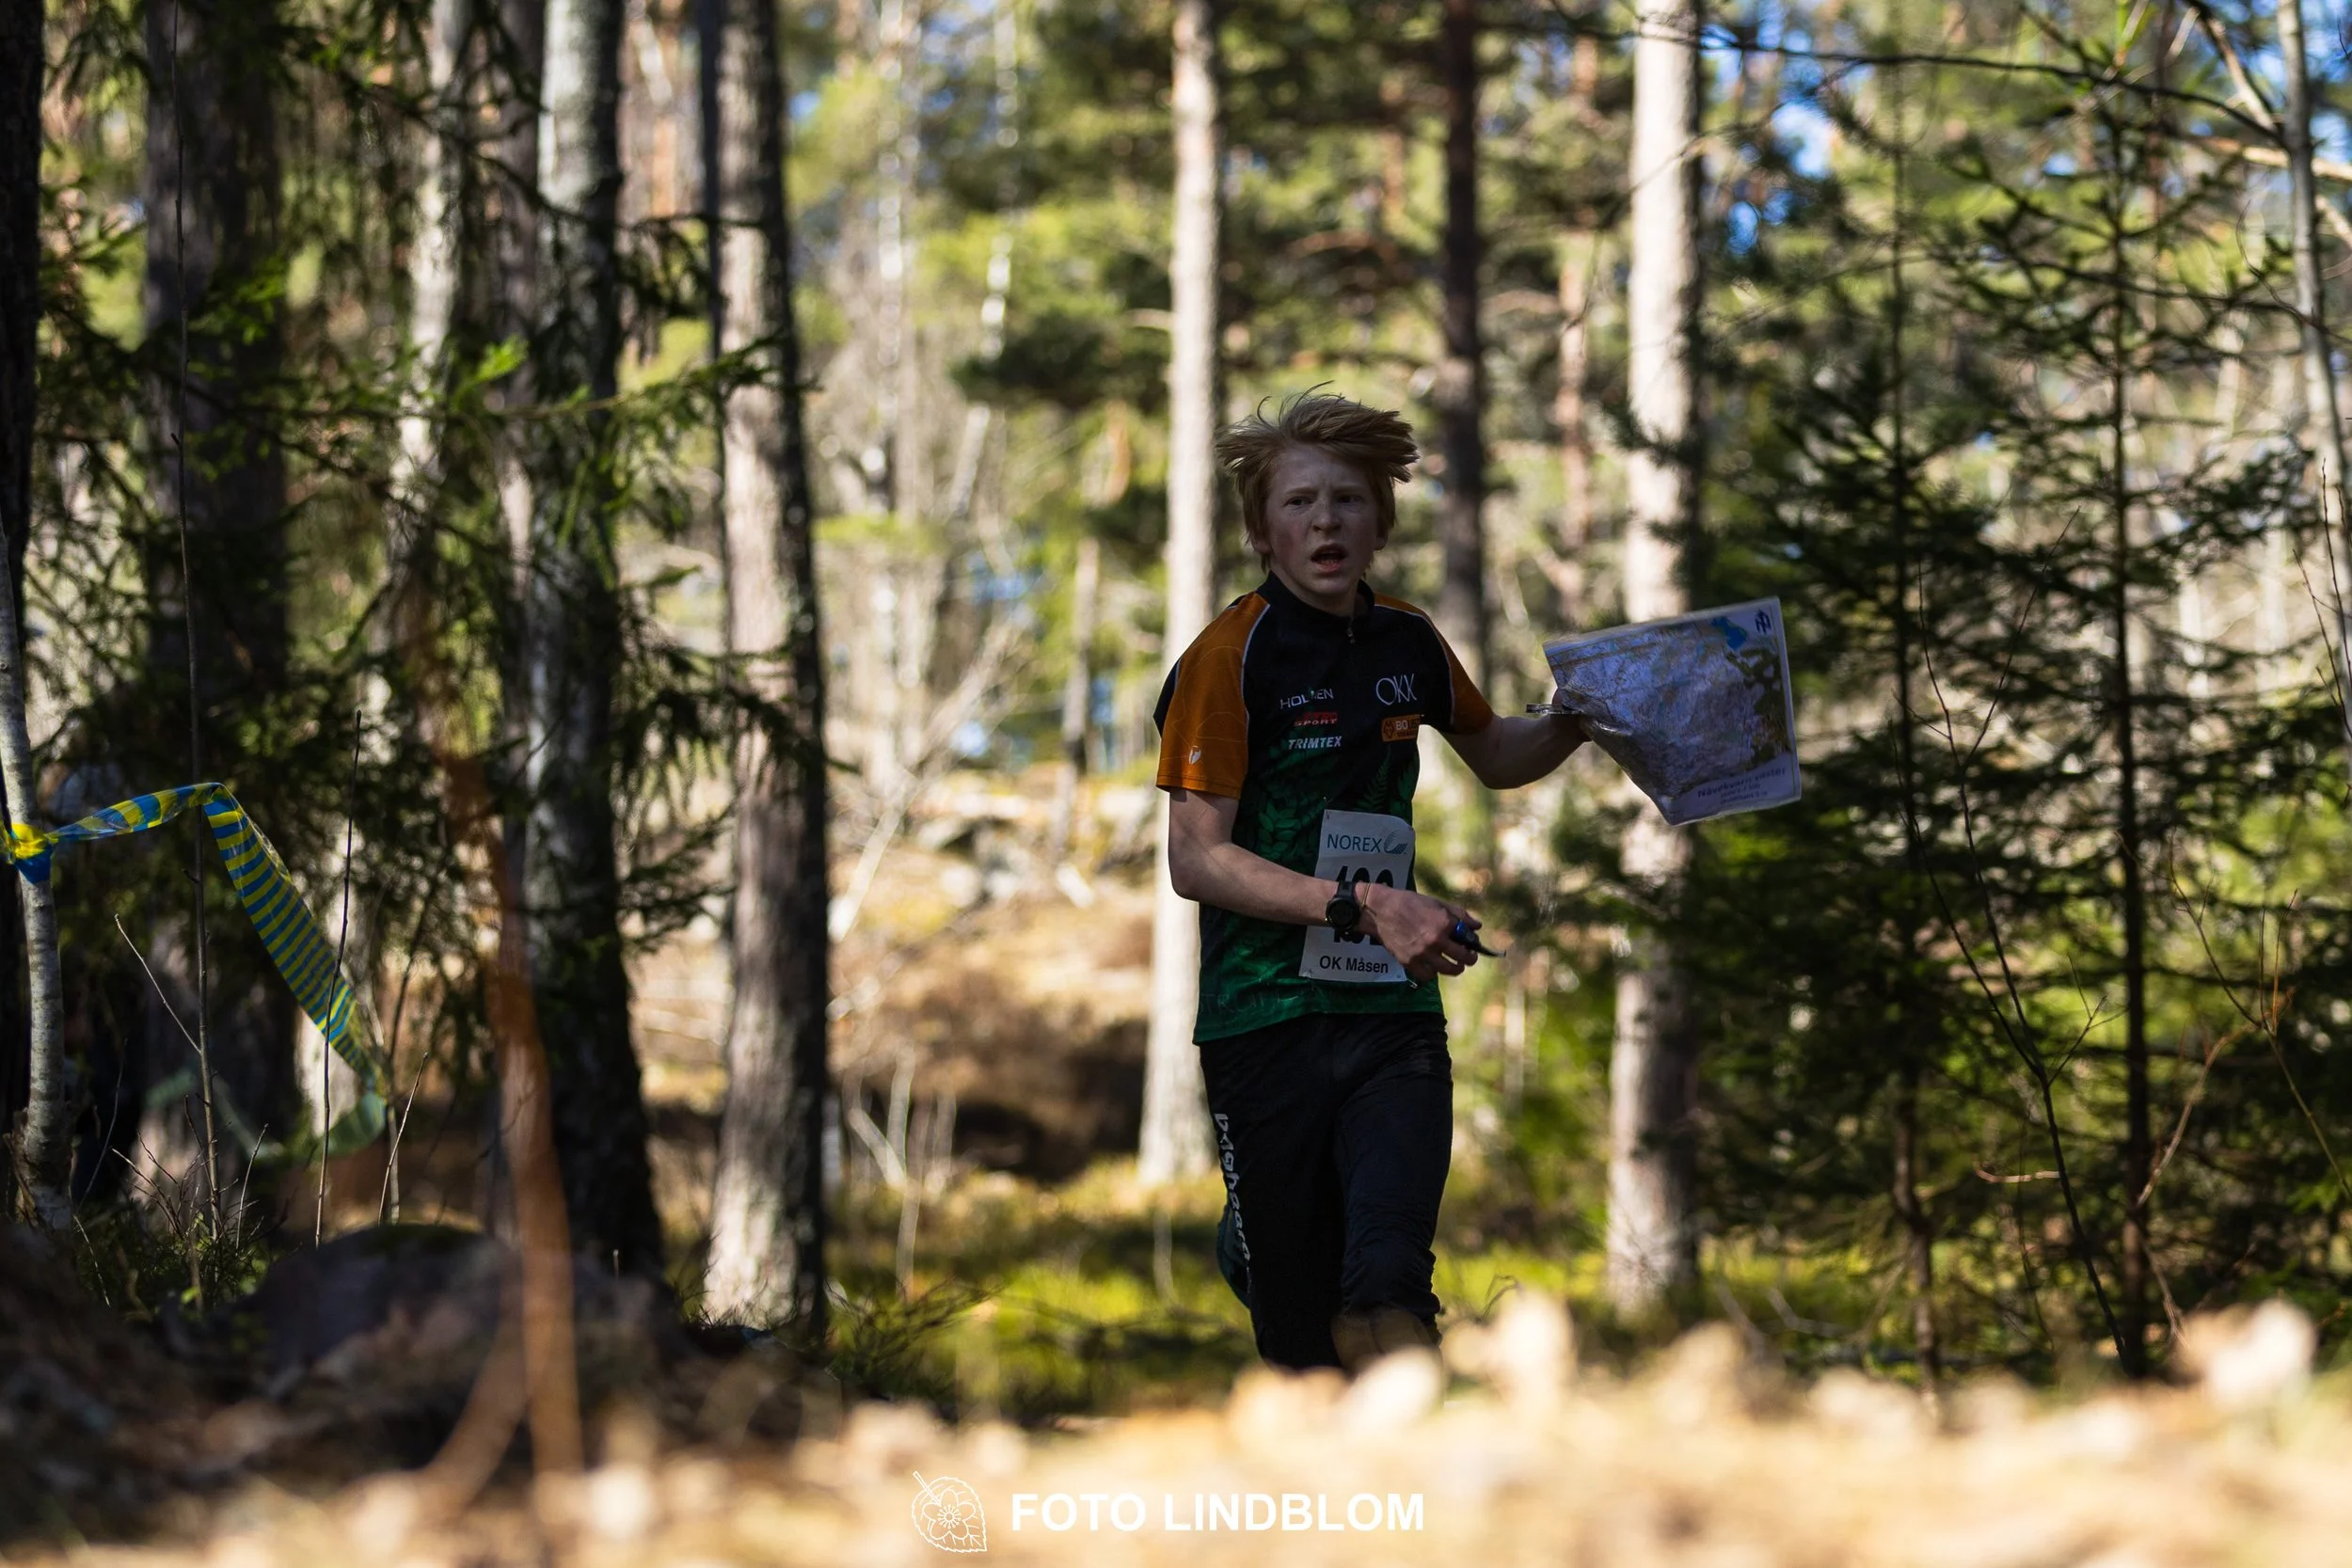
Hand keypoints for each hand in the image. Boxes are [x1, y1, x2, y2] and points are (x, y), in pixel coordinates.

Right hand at [1358, 881, 1478, 981]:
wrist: (1380, 910)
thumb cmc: (1410, 903)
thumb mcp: (1437, 903)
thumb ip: (1459, 915)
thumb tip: (1478, 926)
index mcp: (1444, 923)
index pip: (1469, 939)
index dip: (1473, 943)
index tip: (1471, 945)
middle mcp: (1435, 940)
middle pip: (1463, 958)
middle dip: (1469, 959)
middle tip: (1467, 958)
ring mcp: (1422, 953)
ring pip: (1448, 970)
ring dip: (1455, 968)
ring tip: (1454, 965)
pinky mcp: (1409, 962)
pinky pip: (1428, 976)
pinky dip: (1433, 973)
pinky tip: (1433, 966)